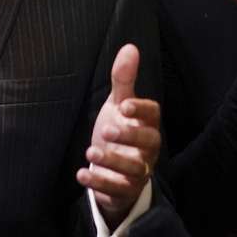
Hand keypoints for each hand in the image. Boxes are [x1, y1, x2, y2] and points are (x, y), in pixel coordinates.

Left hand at [77, 44, 159, 228]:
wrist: (113, 170)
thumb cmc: (119, 132)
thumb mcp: (118, 105)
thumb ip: (123, 80)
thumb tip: (130, 47)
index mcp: (146, 125)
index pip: (154, 115)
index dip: (142, 110)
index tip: (124, 106)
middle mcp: (147, 149)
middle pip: (150, 143)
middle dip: (130, 137)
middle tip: (106, 130)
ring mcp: (137, 171)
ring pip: (135, 170)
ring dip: (113, 161)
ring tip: (90, 151)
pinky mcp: (124, 190)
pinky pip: (116, 189)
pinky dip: (99, 182)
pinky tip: (81, 173)